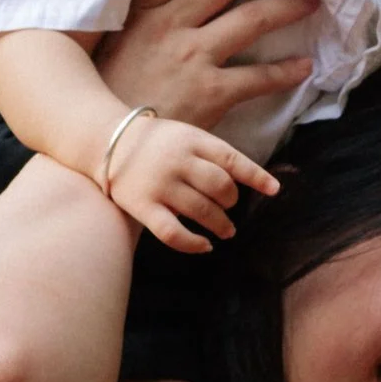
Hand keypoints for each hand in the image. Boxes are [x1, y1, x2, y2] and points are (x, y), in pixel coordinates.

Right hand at [95, 0, 318, 130]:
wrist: (110, 144)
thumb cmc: (113, 91)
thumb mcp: (120, 40)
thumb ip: (150, 13)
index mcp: (145, 7)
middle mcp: (168, 24)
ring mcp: (190, 57)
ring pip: (253, 18)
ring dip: (290, 5)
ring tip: (311, 0)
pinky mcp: (209, 93)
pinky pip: (259, 76)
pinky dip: (287, 70)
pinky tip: (304, 67)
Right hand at [101, 113, 278, 253]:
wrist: (106, 140)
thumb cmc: (156, 142)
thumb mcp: (187, 135)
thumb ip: (212, 154)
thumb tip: (244, 181)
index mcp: (193, 140)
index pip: (232, 159)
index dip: (256, 177)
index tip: (274, 190)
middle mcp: (178, 161)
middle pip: (220, 187)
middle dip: (231, 201)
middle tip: (230, 207)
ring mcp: (160, 185)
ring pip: (202, 210)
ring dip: (221, 224)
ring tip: (226, 230)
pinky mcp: (142, 206)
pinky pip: (173, 232)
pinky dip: (192, 244)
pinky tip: (205, 246)